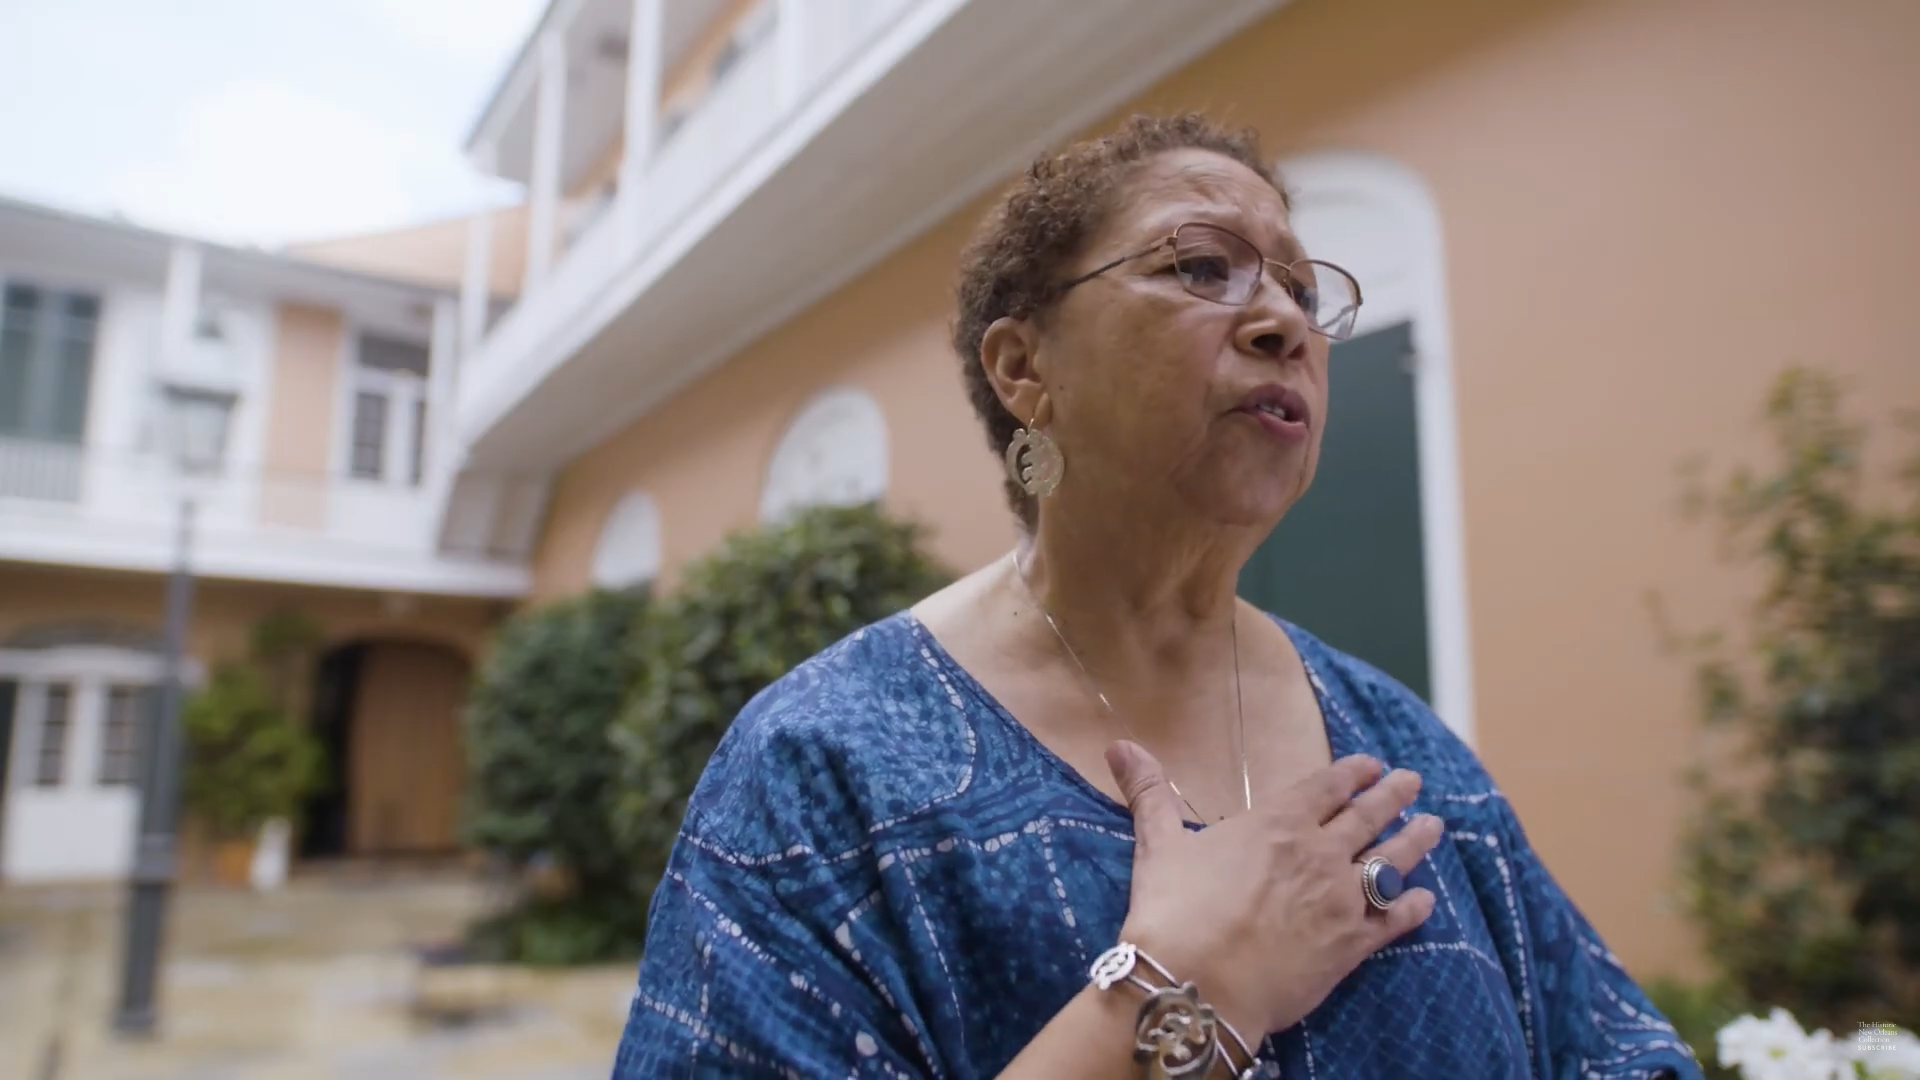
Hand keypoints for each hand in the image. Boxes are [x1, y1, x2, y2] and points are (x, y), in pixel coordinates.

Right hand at [1106, 740, 1440, 1037]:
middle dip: (1393, 796)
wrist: (1198, 983)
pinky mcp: (1352, 946)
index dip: (1352, 773)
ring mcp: (1341, 900)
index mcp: (1277, 823)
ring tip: (1435, 826)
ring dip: (1416, 842)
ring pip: (1392, 862)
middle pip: (1367, 817)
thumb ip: (1149, 793)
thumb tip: (1119, 746)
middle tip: (1413, 782)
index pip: (1326, 787)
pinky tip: (1424, 901)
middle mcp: (1319, 854)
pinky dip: (1412, 908)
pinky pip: (1394, 921)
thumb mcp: (1159, 844)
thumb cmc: (1175, 911)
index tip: (1372, 764)